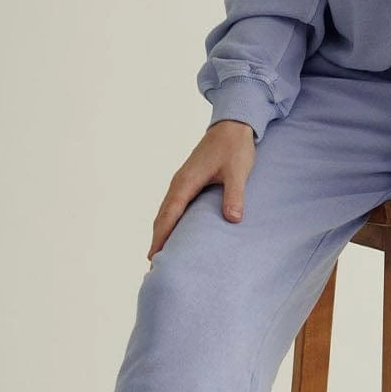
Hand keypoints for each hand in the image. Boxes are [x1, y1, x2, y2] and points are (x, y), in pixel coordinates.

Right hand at [147, 119, 256, 259]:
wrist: (232, 126)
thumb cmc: (234, 148)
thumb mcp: (237, 172)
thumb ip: (234, 195)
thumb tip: (232, 219)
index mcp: (186, 181)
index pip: (169, 215)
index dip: (161, 236)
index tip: (154, 256)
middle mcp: (179, 183)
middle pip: (162, 216)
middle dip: (157, 239)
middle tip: (153, 264)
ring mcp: (182, 182)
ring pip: (166, 211)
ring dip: (161, 231)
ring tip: (160, 254)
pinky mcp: (188, 181)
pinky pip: (173, 206)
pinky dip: (169, 221)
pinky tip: (174, 232)